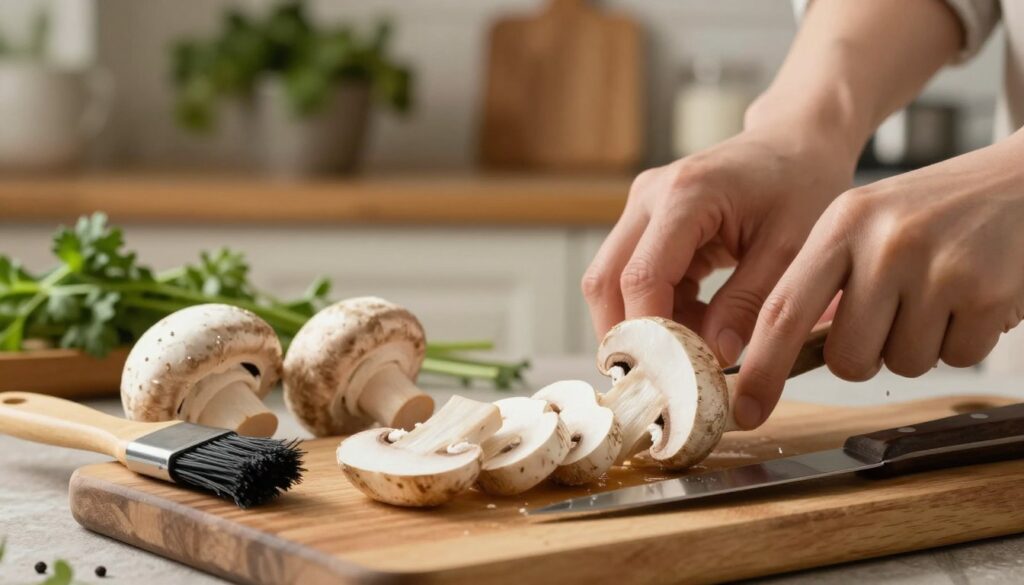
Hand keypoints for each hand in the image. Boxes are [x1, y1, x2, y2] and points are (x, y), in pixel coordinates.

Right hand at [582, 126, 854, 365]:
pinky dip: (656, 309)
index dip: (650, 334)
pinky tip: (697, 323)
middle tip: (662, 378)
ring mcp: (641, 208)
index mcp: (686, 195)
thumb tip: (717, 356)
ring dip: (642, 324)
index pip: (641, 277)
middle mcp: (649, 197)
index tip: (675, 376)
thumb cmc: (801, 185)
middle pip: (604, 281)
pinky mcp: (645, 222)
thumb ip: (751, 303)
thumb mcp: (791, 249)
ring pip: (609, 282)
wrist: (795, 142)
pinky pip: (631, 276)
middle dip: (626, 336)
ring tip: (693, 347)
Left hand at [737, 133, 1023, 428]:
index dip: (762, 370)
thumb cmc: (935, 211)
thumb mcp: (867, 222)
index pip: (783, 310)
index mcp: (843, 224)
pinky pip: (956, 358)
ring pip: (902, 364)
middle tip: (893, 313)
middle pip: (845, 357)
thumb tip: (780, 356)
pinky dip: (965, 340)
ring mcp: (938, 268)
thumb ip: (824, 279)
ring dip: (919, 344)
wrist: (1023, 182)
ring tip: (939, 293)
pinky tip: (972, 297)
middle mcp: (885, 243)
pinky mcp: (986, 293)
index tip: (746, 411)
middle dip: (865, 355)